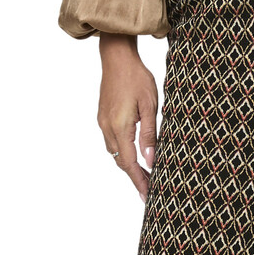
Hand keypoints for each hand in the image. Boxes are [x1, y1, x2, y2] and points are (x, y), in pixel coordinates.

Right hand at [97, 34, 158, 199]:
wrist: (117, 58)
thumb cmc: (137, 78)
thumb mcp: (150, 106)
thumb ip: (149, 134)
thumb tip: (150, 160)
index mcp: (120, 127)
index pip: (129, 164)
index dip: (139, 181)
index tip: (147, 196)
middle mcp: (107, 128)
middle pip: (120, 162)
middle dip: (135, 178)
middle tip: (150, 190)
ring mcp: (103, 122)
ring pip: (115, 153)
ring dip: (129, 166)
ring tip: (146, 176)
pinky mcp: (103, 117)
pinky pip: (112, 142)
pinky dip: (123, 153)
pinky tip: (135, 154)